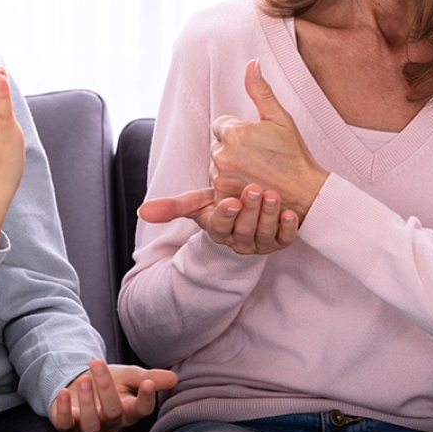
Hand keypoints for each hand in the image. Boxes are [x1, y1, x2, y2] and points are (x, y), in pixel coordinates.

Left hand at [49, 359, 177, 431]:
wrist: (80, 382)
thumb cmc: (109, 381)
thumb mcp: (128, 375)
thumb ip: (148, 377)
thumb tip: (174, 378)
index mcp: (128, 410)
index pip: (141, 410)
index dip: (145, 399)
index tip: (147, 383)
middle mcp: (110, 422)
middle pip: (113, 413)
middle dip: (106, 389)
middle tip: (98, 363)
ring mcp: (88, 426)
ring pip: (91, 424)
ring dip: (87, 402)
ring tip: (83, 379)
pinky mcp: (67, 425)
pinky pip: (65, 425)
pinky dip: (63, 410)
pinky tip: (63, 392)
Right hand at [139, 184, 297, 253]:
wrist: (250, 217)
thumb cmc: (222, 206)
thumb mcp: (198, 205)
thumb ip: (173, 206)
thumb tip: (142, 211)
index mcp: (218, 231)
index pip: (218, 227)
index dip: (224, 216)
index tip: (230, 201)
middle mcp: (239, 241)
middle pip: (244, 230)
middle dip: (250, 211)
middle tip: (254, 188)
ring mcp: (261, 244)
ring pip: (265, 235)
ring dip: (268, 216)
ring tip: (272, 195)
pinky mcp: (280, 242)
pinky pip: (286, 239)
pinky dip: (288, 227)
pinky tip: (290, 212)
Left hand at [209, 60, 327, 220]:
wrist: (305, 191)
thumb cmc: (294, 154)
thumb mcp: (280, 118)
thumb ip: (260, 90)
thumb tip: (252, 62)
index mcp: (233, 132)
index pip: (221, 125)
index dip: (239, 132)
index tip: (257, 142)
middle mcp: (223, 155)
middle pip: (217, 145)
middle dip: (233, 149)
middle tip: (259, 157)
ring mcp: (221, 177)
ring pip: (217, 166)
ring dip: (231, 168)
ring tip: (257, 172)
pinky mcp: (223, 196)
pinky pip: (217, 185)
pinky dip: (230, 186)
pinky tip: (250, 184)